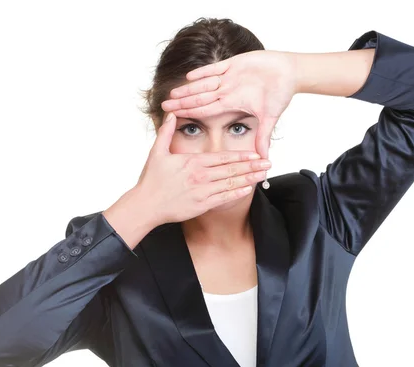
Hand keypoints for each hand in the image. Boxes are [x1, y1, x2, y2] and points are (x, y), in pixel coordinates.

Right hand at [136, 112, 270, 225]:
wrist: (146, 205)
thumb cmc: (151, 180)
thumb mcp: (157, 152)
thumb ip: (166, 132)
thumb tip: (171, 114)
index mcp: (193, 162)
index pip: (222, 157)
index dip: (241, 155)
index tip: (255, 153)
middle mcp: (201, 175)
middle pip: (232, 169)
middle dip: (252, 166)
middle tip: (268, 163)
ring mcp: (203, 191)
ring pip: (231, 183)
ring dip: (250, 179)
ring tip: (264, 175)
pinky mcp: (202, 205)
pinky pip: (224, 198)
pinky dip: (238, 193)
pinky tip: (249, 189)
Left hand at [160, 50, 297, 158]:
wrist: (290, 72)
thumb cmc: (281, 93)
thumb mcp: (270, 118)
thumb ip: (263, 137)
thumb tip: (263, 159)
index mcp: (233, 102)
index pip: (207, 110)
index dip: (192, 113)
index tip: (177, 118)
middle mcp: (228, 90)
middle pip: (200, 97)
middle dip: (183, 102)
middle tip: (164, 105)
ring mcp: (230, 76)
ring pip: (204, 83)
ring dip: (189, 88)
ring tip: (172, 93)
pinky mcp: (235, 63)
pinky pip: (216, 68)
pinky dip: (204, 72)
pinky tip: (190, 77)